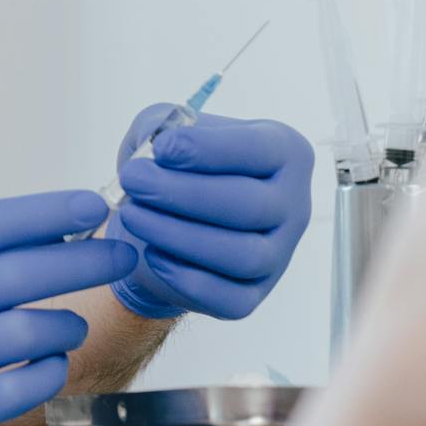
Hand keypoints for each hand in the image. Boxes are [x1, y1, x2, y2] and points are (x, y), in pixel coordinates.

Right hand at [0, 192, 136, 425]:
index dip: (55, 211)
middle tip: (122, 255)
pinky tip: (43, 364)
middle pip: (29, 269)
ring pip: (39, 329)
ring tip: (65, 326)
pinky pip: (32, 381)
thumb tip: (55, 228)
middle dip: (90, 258)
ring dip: (67, 325)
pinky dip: (51, 369)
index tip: (96, 208)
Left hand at [107, 107, 314, 320]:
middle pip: (249, 205)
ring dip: (178, 235)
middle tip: (133, 180)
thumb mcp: (168, 133)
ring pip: (241, 255)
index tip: (162, 148)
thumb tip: (155, 149)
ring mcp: (278, 255)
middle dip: (183, 193)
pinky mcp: (254, 296)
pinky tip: (152, 254)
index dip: (209, 149)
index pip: (259, 150)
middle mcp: (292, 205)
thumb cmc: (181, 169)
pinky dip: (185, 278)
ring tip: (132, 214)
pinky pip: (227, 298)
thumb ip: (160, 127)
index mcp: (283, 153)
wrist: (170, 223)